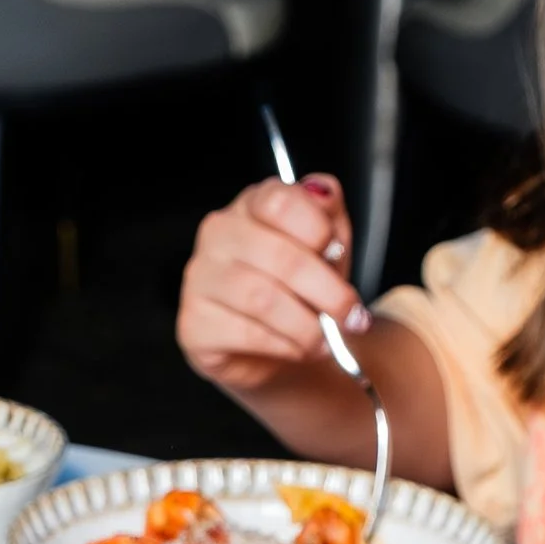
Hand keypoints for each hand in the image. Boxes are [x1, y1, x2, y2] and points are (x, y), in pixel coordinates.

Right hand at [176, 174, 370, 393]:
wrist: (278, 350)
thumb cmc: (302, 291)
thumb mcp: (328, 245)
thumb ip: (328, 214)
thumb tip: (322, 194)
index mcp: (252, 205)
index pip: (279, 202)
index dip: (317, 230)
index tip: (337, 255)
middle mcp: (219, 235)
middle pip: (279, 256)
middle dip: (327, 292)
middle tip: (350, 316)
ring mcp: (200, 279)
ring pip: (261, 298)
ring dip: (306, 326)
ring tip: (326, 340)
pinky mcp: (194, 324)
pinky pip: (244, 334)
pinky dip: (283, 346)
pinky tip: (296, 349)